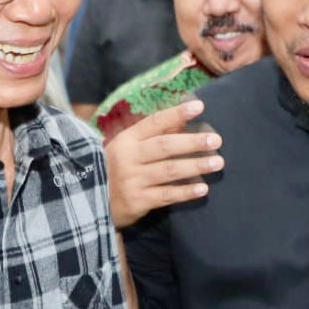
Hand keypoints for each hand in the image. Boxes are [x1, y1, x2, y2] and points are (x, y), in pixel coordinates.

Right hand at [105, 99, 223, 228]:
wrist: (92, 201)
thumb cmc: (117, 169)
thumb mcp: (128, 148)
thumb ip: (153, 136)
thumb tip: (182, 121)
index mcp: (126, 140)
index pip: (154, 122)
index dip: (176, 113)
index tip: (199, 106)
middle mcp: (128, 158)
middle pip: (164, 146)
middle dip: (192, 142)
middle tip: (216, 140)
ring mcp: (132, 180)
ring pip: (169, 170)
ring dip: (195, 166)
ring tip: (217, 163)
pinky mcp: (137, 201)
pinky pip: (166, 195)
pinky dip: (185, 192)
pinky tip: (202, 189)